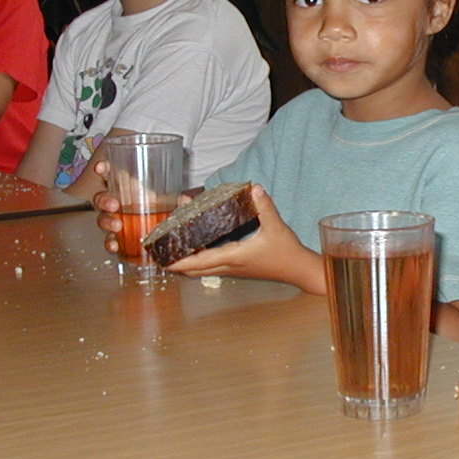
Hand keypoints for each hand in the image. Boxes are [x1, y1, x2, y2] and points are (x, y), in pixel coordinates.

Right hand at [93, 164, 193, 258]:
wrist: (158, 233)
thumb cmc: (158, 210)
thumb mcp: (167, 202)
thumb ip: (176, 201)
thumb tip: (185, 200)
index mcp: (126, 188)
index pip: (110, 175)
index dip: (102, 169)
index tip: (101, 168)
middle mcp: (116, 203)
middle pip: (101, 198)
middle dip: (104, 200)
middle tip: (114, 205)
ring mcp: (114, 220)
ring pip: (102, 219)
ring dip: (106, 222)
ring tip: (117, 226)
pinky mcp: (117, 238)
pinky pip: (109, 240)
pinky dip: (110, 243)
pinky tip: (116, 246)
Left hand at [165, 186, 323, 292]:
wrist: (298, 270)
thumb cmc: (286, 252)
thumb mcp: (276, 227)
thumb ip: (264, 207)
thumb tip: (254, 188)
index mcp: (234, 257)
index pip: (200, 262)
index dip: (179, 261)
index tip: (162, 259)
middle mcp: (228, 266)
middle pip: (194, 269)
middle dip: (176, 262)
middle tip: (160, 251)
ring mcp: (232, 269)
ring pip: (201, 269)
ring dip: (185, 261)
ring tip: (171, 248)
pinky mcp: (236, 267)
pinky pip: (210, 266)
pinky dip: (197, 259)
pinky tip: (194, 247)